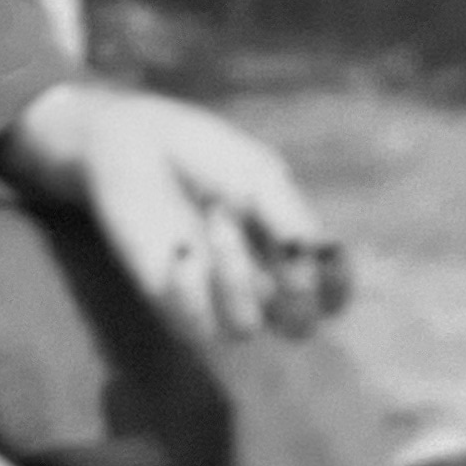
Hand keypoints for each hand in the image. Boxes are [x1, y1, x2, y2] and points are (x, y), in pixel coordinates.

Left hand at [4, 81, 340, 352]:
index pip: (332, 293)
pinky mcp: (164, 297)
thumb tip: (311, 267)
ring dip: (238, 276)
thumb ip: (290, 217)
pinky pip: (194, 329)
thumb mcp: (256, 172)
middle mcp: (254, 279)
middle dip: (296, 294)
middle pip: (299, 326)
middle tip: (272, 238)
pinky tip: (181, 250)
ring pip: (246, 328)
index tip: (321, 248)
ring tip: (215, 216)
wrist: (127, 136)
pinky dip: (193, 294)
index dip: (338, 284)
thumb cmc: (195, 149)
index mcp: (283, 247)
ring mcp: (208, 293)